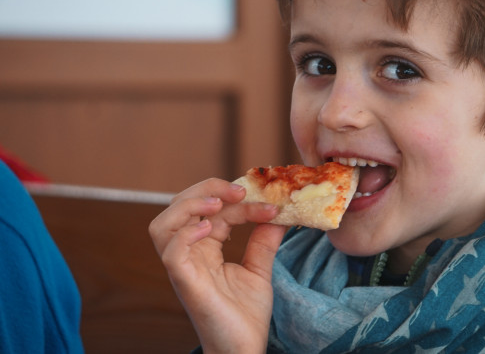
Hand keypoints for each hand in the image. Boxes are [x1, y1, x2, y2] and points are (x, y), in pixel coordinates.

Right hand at [149, 178, 286, 353]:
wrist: (243, 350)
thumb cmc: (245, 315)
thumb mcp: (259, 269)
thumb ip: (263, 240)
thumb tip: (279, 212)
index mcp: (204, 248)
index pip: (214, 211)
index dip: (240, 201)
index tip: (272, 204)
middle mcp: (189, 254)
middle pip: (180, 206)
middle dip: (208, 188)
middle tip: (241, 189)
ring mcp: (183, 268)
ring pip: (163, 224)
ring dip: (189, 205)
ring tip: (219, 202)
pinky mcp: (183, 283)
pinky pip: (170, 252)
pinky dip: (184, 234)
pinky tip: (207, 228)